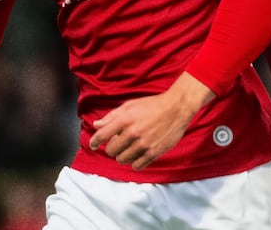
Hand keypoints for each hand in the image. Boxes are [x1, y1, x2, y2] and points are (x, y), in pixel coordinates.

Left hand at [89, 73, 213, 169]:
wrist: (176, 108)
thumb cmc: (152, 105)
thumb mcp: (130, 105)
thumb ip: (112, 116)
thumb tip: (96, 125)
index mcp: (125, 119)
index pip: (102, 135)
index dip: (95, 142)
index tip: (94, 145)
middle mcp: (133, 133)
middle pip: (111, 151)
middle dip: (112, 147)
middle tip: (118, 142)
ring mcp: (144, 145)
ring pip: (122, 160)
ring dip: (122, 155)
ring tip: (129, 147)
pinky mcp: (154, 153)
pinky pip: (137, 166)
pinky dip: (134, 162)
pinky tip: (137, 154)